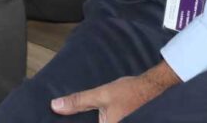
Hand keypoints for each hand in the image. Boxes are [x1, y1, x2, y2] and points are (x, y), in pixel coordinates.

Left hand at [50, 62, 179, 121]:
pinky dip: (92, 120)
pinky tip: (87, 115)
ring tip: (73, 116)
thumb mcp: (101, 95)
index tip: (55, 122)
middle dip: (78, 121)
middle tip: (63, 116)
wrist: (151, 87)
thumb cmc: (129, 92)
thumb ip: (79, 102)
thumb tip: (55, 106)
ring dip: (85, 119)